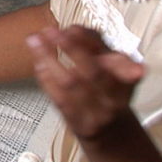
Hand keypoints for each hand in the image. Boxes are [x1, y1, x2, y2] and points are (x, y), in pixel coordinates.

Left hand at [26, 26, 141, 142]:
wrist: (113, 133)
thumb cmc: (110, 93)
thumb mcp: (119, 71)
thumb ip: (106, 51)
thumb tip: (88, 35)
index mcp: (126, 79)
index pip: (111, 57)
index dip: (90, 42)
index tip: (72, 28)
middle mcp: (113, 97)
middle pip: (92, 72)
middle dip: (71, 49)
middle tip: (52, 31)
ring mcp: (94, 111)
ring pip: (70, 83)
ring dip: (49, 59)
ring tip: (34, 40)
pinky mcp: (78, 122)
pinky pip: (59, 98)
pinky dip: (47, 79)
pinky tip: (38, 63)